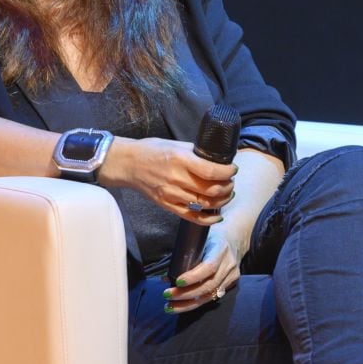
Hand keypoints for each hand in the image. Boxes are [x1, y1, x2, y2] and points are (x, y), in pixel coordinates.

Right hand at [100, 137, 235, 224]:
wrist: (129, 164)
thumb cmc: (151, 151)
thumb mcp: (176, 144)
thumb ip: (196, 153)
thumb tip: (217, 159)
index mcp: (180, 160)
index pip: (211, 171)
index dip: (227, 172)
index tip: (233, 169)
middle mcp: (176, 178)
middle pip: (211, 190)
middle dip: (227, 187)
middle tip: (230, 182)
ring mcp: (171, 194)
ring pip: (205, 204)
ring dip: (222, 200)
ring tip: (226, 194)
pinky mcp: (167, 205)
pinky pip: (192, 217)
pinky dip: (209, 219)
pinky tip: (217, 215)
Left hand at [163, 231, 241, 313]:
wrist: (235, 238)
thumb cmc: (211, 237)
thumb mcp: (199, 238)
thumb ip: (184, 255)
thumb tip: (165, 278)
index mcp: (221, 249)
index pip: (209, 267)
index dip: (193, 277)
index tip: (177, 282)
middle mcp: (228, 265)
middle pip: (209, 286)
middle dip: (186, 294)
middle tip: (167, 295)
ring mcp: (231, 276)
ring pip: (210, 296)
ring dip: (188, 304)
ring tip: (169, 307)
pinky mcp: (231, 284)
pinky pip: (213, 297)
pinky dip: (196, 303)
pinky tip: (182, 306)